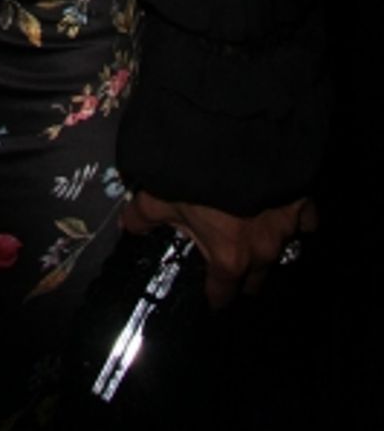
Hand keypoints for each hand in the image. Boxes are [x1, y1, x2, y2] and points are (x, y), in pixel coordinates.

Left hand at [122, 189, 316, 307]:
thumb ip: (143, 216)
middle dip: (244, 277)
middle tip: (230, 265)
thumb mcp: (159, 196)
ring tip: (256, 235)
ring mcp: (288, 227)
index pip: (222, 293)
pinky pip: (305, 220)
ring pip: (281, 250)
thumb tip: (128, 227)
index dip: (214, 296)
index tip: (211, 297)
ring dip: (268, 246)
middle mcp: (263, 250)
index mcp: (230, 258)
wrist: (236, 136)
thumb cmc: (194, 174)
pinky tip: (283, 210)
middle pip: (256, 279)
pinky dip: (295, 219)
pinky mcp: (304, 202)